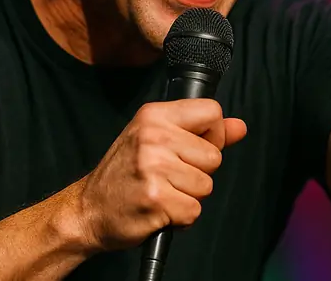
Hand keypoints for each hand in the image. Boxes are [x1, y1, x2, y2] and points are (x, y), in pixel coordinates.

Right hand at [71, 98, 246, 251]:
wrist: (89, 210)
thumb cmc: (125, 174)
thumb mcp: (157, 140)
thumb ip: (202, 133)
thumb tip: (240, 127)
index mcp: (154, 115)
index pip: (212, 112)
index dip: (213, 135)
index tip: (193, 149)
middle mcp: (153, 136)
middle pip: (214, 156)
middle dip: (198, 173)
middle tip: (168, 177)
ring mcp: (153, 167)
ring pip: (206, 186)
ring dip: (188, 197)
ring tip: (162, 192)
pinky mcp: (156, 199)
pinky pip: (194, 211)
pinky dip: (181, 218)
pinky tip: (159, 210)